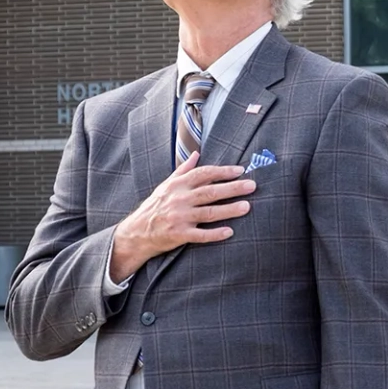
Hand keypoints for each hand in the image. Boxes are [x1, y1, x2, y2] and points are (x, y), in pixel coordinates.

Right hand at [109, 154, 256, 280]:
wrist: (135, 232)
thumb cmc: (154, 207)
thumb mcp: (165, 185)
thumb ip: (183, 170)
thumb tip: (196, 153)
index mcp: (177, 185)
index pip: (203, 174)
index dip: (222, 171)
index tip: (240, 170)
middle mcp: (179, 199)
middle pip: (210, 191)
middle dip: (232, 188)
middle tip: (251, 186)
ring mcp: (179, 217)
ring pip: (208, 212)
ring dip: (229, 209)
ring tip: (247, 206)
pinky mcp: (178, 235)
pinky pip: (200, 235)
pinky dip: (214, 234)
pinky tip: (229, 232)